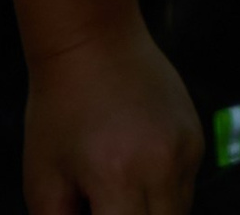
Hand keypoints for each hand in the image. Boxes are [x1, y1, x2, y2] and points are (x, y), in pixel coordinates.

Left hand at [21, 13, 199, 214]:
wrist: (93, 41)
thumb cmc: (58, 112)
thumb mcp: (44, 183)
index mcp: (118, 179)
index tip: (91, 210)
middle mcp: (163, 165)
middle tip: (103, 203)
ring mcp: (187, 147)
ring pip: (179, 212)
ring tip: (116, 193)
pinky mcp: (196, 135)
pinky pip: (186, 185)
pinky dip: (163, 194)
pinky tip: (134, 172)